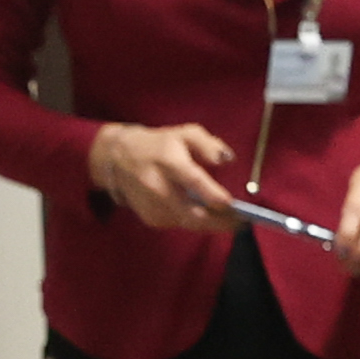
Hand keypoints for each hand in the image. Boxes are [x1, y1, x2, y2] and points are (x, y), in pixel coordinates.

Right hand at [87, 121, 238, 229]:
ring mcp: (153, 206)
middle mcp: (158, 186)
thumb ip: (208, 144)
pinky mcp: (151, 218)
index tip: (231, 204)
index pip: (192, 180)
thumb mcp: (185, 134)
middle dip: (221, 222)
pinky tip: (202, 212)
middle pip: (193, 214)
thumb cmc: (160, 145)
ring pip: (190, 223)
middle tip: (242, 221)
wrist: (118, 159)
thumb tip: (227, 160)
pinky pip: (180, 224)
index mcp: (168, 161)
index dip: (213, 195)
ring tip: (230, 219)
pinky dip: (194, 220)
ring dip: (212, 224)